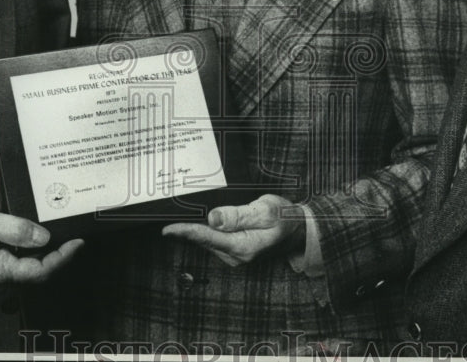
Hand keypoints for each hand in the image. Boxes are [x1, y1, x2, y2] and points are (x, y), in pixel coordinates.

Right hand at [0, 194, 82, 294]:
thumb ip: (17, 229)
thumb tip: (45, 237)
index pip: (41, 270)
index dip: (64, 256)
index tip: (78, 242)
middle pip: (36, 266)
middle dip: (41, 238)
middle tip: (43, 214)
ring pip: (23, 256)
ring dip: (21, 232)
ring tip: (3, 207)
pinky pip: (9, 254)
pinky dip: (9, 234)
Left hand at [161, 194, 305, 266]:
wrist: (299, 230)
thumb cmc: (284, 218)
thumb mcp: (264, 211)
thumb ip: (238, 215)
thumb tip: (212, 218)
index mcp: (242, 247)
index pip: (207, 237)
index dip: (185, 231)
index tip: (167, 229)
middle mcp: (235, 256)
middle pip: (203, 239)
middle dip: (187, 226)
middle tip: (170, 212)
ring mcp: (234, 255)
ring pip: (207, 239)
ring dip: (195, 227)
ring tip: (181, 213)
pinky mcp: (234, 251)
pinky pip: (214, 239)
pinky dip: (205, 230)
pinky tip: (200, 219)